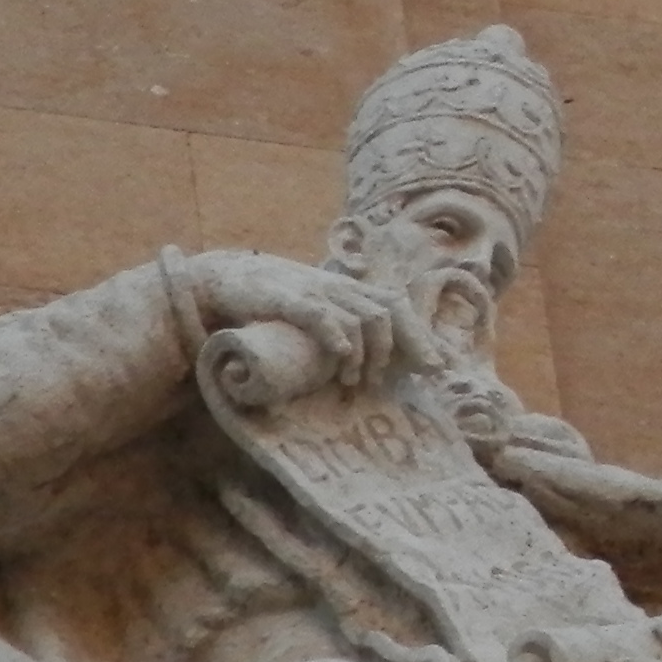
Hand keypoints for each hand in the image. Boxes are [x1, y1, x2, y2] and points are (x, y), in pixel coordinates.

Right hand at [181, 250, 437, 389]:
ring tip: (353, 381)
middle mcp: (336, 287)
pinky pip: (318, 314)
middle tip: (386, 381)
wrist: (224, 279)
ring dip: (364, 353)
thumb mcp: (317, 312)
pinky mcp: (284, 298)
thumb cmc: (274, 304)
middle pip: (387, 311)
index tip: (437, 368)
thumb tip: (374, 366)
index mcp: (347, 290)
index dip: (420, 335)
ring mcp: (312, 290)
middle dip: (399, 348)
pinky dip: (335, 335)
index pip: (396, 306)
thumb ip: (343, 329)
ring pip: (358, 317)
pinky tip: (341, 354)